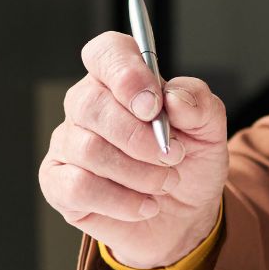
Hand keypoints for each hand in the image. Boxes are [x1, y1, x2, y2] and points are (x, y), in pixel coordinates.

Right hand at [39, 31, 228, 268]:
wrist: (184, 216)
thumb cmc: (189, 164)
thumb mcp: (210, 131)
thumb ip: (199, 104)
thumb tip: (174, 98)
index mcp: (121, 80)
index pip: (105, 53)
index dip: (125, 73)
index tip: (153, 104)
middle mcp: (87, 106)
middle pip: (91, 104)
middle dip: (139, 137)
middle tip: (173, 156)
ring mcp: (68, 144)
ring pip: (88, 149)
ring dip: (138, 173)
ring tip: (165, 183)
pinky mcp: (58, 183)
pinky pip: (77, 187)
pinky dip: (120, 200)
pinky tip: (144, 205)